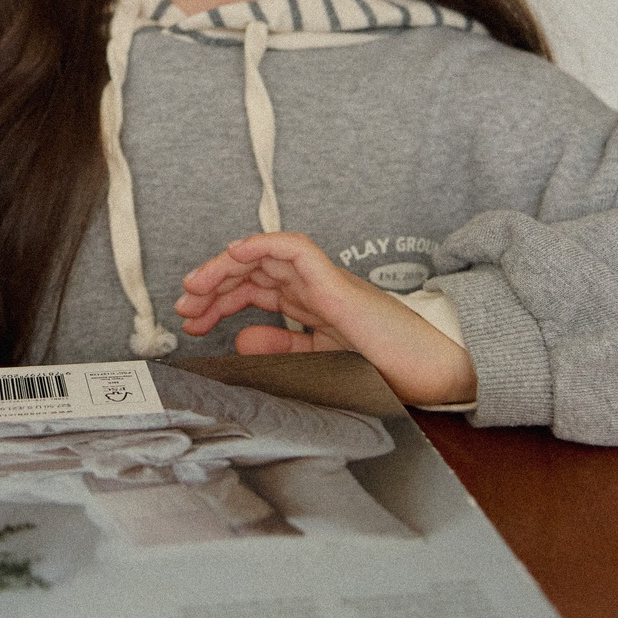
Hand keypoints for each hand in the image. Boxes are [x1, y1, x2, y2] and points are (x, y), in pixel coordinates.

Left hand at [174, 232, 475, 407]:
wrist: (434, 372)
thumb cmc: (388, 368)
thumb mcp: (320, 363)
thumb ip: (282, 350)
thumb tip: (241, 340)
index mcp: (311, 306)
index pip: (254, 291)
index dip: (219, 301)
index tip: (192, 321)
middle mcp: (314, 288)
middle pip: (252, 271)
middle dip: (212, 284)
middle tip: (183, 306)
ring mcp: (325, 282)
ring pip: (265, 256)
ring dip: (225, 266)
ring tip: (196, 286)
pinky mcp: (336, 283)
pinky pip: (296, 249)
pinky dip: (264, 245)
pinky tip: (237, 254)